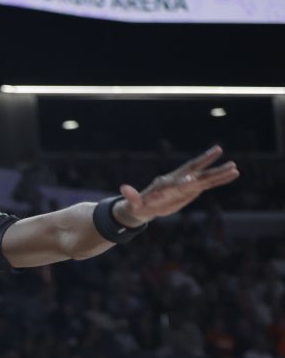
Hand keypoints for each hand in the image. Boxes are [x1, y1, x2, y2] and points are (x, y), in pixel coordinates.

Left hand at [115, 145, 239, 224]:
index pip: (176, 181)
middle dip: (205, 164)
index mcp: (165, 184)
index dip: (183, 182)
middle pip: (193, 171)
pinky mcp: (192, 189)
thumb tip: (123, 189)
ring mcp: (186, 183)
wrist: (145, 206)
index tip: (192, 181)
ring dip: (219, 172)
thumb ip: (131, 196)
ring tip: (235, 167)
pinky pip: (208, 183)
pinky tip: (234, 174)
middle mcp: (178, 180)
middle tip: (218, 151)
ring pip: (204, 176)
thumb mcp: (134, 203)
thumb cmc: (139, 205)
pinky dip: (220, 179)